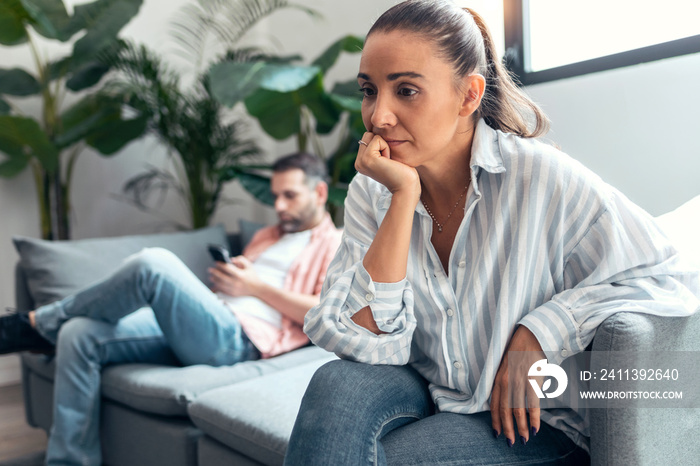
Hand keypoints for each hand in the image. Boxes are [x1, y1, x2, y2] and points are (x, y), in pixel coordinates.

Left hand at [209, 256, 262, 297]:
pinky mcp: (233, 294)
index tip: (216, 262)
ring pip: (220, 284)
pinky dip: (218, 286)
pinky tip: (215, 283)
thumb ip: (240, 259)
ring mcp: (234, 289)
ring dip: (214, 280)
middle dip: (214, 272)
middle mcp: (236, 283)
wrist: (257, 289)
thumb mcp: (249, 265)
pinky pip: (222, 290)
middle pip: (221, 277)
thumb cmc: (252, 276)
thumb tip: (230, 259)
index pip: (227, 268)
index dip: (221, 265)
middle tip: (210, 269)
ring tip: (211, 276)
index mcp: (240, 275)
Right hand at [355, 132, 419, 197]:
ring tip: (388, 161)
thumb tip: (376, 130)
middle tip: (388, 160)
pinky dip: (386, 147)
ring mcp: (361, 161)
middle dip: (381, 142)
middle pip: (367, 134)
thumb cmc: (402, 171)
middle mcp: (358, 162)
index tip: (387, 161)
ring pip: (371, 135)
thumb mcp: (387, 156)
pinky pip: (377, 139)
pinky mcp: (367, 159)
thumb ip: (378, 146)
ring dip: (384, 145)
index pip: (367, 137)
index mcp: (361, 162)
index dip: (381, 144)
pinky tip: (389, 161)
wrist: (406, 187)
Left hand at [490, 325, 543, 446]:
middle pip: (505, 410)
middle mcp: (506, 381)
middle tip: (510, 443)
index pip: (494, 404)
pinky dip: (534, 418)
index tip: (496, 433)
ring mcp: (519, 381)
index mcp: (498, 378)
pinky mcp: (533, 379)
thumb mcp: (506, 366)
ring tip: (523, 440)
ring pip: (518, 410)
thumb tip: (504, 401)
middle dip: (507, 429)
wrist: (531, 335)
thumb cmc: (519, 351)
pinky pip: (533, 404)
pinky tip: (534, 429)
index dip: (495, 420)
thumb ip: (503, 382)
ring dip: (520, 428)